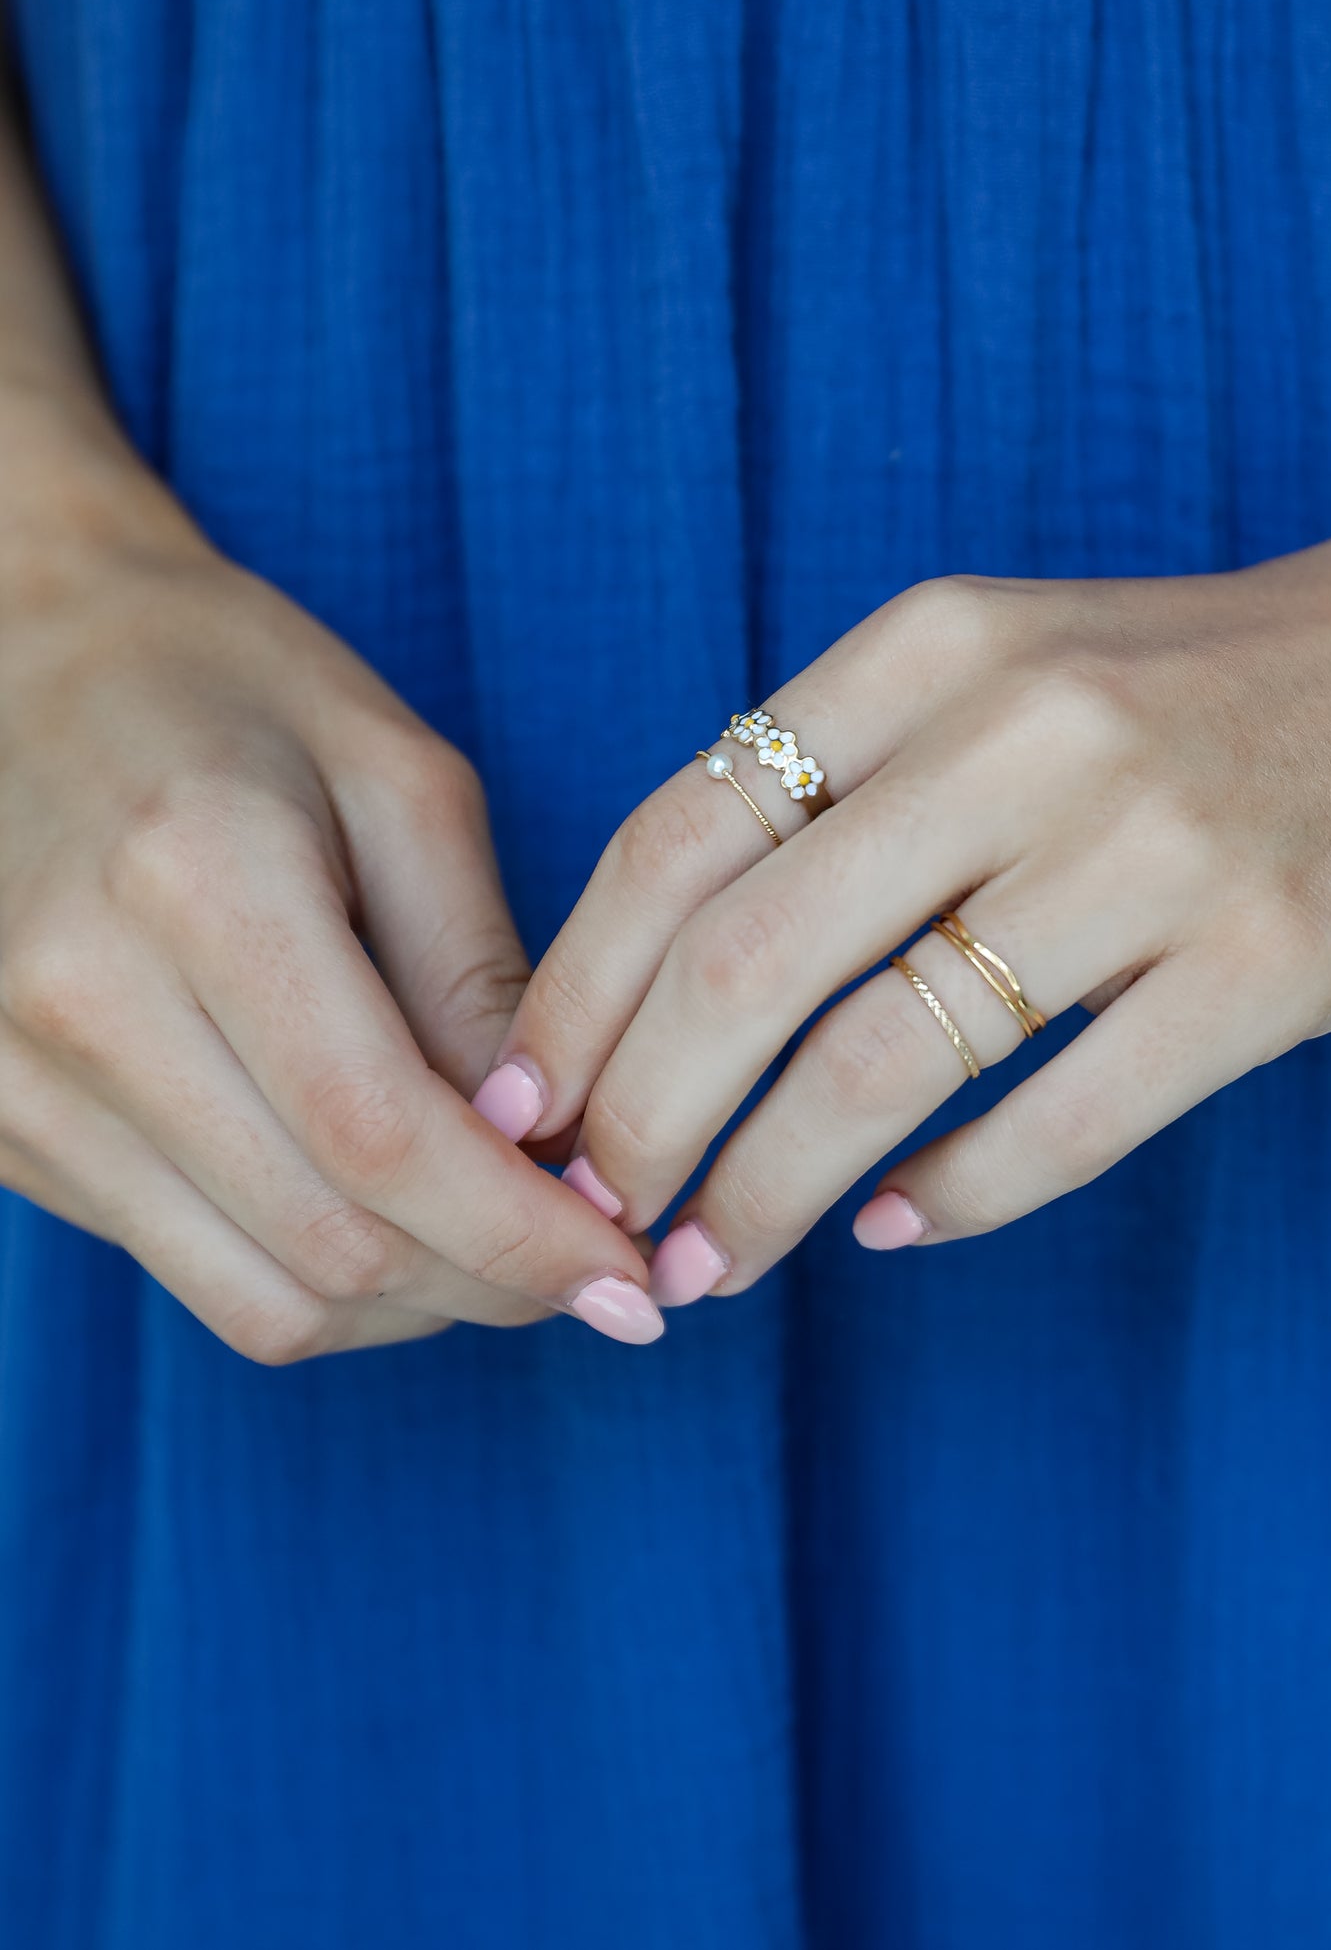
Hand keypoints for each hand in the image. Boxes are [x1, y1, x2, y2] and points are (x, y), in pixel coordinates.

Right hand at [0, 503, 662, 1357]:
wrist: (16, 660)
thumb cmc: (227, 686)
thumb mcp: (397, 777)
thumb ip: (477, 968)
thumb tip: (557, 1154)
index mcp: (196, 882)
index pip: (381, 1135)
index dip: (523, 1234)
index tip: (632, 1277)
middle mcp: (80, 1002)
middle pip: (327, 1244)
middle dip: (491, 1286)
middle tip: (595, 1269)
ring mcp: (16, 1083)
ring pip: (258, 1298)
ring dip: (411, 1307)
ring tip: (499, 1244)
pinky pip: (189, 1270)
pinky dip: (315, 1277)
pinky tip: (390, 1212)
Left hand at [488, 443, 1330, 1303]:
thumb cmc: (1196, 689)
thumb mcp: (1005, 664)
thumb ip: (846, 778)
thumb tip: (662, 975)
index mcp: (936, 643)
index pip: (683, 831)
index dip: (576, 988)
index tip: (522, 1096)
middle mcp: (1031, 732)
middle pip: (747, 962)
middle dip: (634, 1119)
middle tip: (586, 1214)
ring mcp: (1156, 849)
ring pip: (882, 1063)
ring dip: (761, 1191)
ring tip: (703, 1265)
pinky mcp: (1267, 964)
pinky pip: (1059, 1126)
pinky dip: (950, 1201)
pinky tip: (895, 1230)